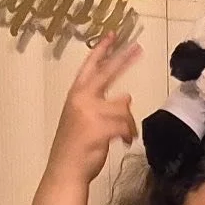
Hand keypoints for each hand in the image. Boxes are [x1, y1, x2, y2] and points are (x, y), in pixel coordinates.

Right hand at [45, 33, 140, 184]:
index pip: (90, 66)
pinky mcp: (100, 127)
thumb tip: (126, 97)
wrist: (66, 169)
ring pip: (124, 106)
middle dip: (124, 59)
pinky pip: (126, 124)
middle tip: (139, 47)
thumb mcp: (83, 119)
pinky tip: (124, 142)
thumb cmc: (75, 147)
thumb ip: (101, 106)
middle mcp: (81, 98)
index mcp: (75, 95)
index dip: (101, 50)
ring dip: (129, 122)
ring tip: (125, 135)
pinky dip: (129, 134)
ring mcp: (90, 112)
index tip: (112, 35)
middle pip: (108, 73)